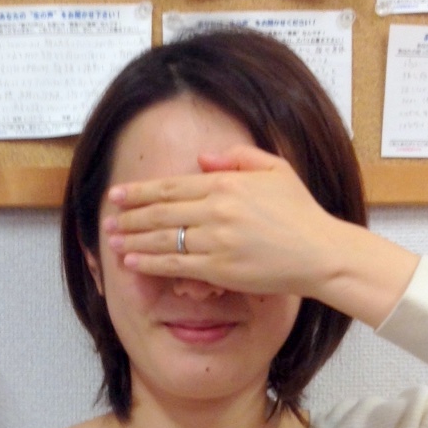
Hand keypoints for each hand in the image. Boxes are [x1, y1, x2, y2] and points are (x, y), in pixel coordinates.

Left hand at [106, 146, 417, 327]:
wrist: (320, 252)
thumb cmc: (300, 212)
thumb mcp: (275, 170)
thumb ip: (238, 158)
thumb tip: (202, 159)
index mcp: (227, 183)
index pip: (172, 186)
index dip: (140, 192)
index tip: (117, 195)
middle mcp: (217, 210)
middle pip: (161, 212)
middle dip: (130, 216)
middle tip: (107, 220)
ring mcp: (216, 241)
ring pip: (164, 239)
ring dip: (133, 240)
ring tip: (112, 241)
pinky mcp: (219, 269)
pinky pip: (175, 265)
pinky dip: (150, 263)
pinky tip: (132, 263)